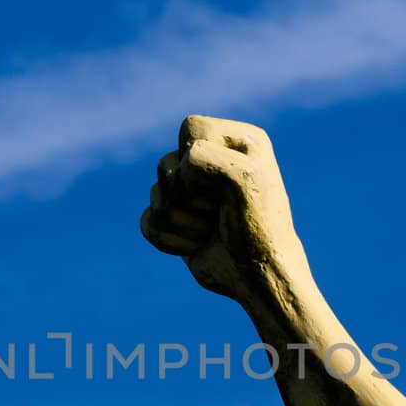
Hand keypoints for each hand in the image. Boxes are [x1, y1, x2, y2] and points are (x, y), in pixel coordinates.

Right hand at [139, 115, 300, 301]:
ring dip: (183, 220)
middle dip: (190, 196)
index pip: (191, 128)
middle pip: (167, 163)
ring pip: (156, 194)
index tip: (226, 186)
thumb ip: (205, 158)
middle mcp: (214, 159)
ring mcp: (191, 191)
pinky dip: (169, 239)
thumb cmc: (257, 228)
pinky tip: (196, 245)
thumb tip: (174, 171)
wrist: (257, 276)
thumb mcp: (244, 180)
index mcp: (238, 139)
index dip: (199, 158)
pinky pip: (148, 222)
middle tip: (220, 212)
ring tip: (211, 230)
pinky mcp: (176, 219)